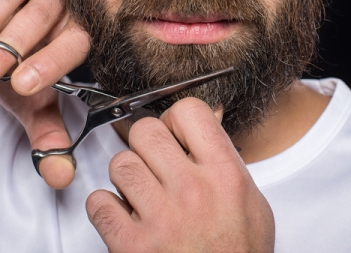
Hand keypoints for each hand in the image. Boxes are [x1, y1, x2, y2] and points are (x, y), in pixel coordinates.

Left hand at [87, 98, 274, 251]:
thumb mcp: (252, 203)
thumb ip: (226, 160)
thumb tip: (206, 122)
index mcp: (225, 175)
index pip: (188, 112)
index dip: (175, 120)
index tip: (174, 134)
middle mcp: (192, 192)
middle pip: (145, 131)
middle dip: (146, 146)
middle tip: (154, 165)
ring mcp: (160, 218)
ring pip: (119, 164)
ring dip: (126, 178)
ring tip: (141, 195)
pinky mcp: (132, 245)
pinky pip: (98, 202)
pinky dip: (106, 209)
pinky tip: (124, 217)